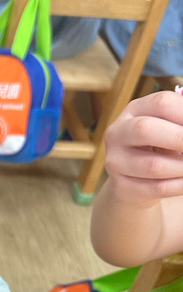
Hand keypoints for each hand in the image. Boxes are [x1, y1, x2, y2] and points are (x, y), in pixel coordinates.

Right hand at [103, 91, 182, 206]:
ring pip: (153, 165)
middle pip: (145, 130)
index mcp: (134, 110)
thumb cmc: (161, 146)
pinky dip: (179, 186)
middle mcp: (118, 133)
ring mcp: (116, 161)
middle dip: (181, 139)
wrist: (135, 179)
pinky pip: (155, 187)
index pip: (162, 103)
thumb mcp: (169, 127)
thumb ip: (181, 124)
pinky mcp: (121, 186)